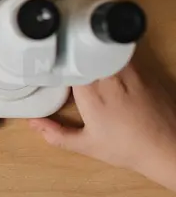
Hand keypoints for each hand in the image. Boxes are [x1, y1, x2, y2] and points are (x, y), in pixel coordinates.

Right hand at [30, 63, 175, 189]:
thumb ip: (56, 134)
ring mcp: (129, 69)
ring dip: (91, 53)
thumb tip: (34, 124)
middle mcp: (109, 75)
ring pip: (102, 49)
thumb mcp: (87, 145)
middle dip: (71, 53)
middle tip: (63, 59)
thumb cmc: (129, 147)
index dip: (55, 59)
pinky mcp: (144, 69)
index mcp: (90, 90)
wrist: (169, 147)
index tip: (49, 65)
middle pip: (83, 50)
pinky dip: (109, 56)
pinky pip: (120, 54)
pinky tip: (107, 69)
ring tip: (83, 61)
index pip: (66, 61)